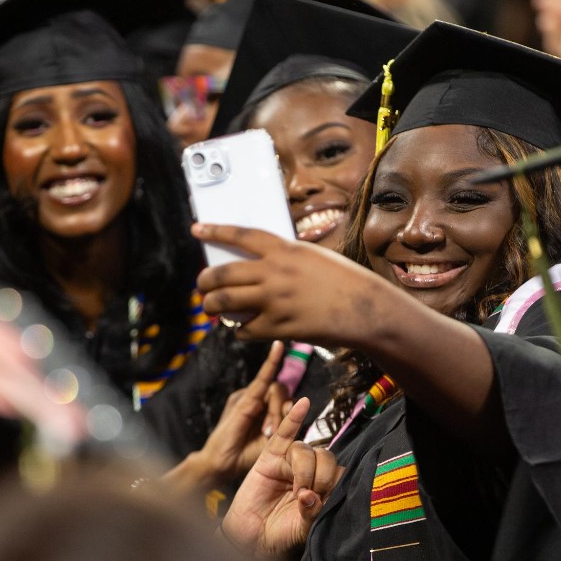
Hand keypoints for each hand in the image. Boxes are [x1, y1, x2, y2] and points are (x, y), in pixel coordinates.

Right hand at [165, 342, 288, 494]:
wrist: (223, 464)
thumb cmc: (248, 454)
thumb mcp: (273, 440)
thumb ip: (284, 421)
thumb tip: (296, 403)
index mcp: (266, 410)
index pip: (285, 397)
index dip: (291, 409)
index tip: (285, 426)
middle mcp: (258, 400)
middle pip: (283, 391)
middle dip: (282, 412)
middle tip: (271, 432)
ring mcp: (249, 396)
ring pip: (276, 389)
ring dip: (276, 411)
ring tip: (266, 431)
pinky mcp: (243, 398)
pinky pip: (262, 377)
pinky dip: (271, 363)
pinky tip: (278, 348)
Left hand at [193, 224, 389, 347]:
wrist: (364, 309)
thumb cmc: (341, 280)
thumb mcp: (312, 257)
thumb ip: (283, 258)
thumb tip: (252, 268)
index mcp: (285, 250)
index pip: (241, 235)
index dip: (215, 231)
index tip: (196, 229)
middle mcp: (275, 273)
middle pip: (222, 274)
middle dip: (205, 281)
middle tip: (203, 286)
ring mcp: (274, 301)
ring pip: (225, 302)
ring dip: (212, 306)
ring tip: (211, 308)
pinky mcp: (278, 327)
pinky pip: (244, 330)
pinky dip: (238, 330)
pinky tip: (242, 328)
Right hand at [221, 398, 342, 557]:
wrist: (251, 540)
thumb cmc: (280, 534)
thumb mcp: (303, 528)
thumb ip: (313, 512)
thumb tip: (310, 495)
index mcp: (323, 486)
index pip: (339, 472)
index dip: (335, 483)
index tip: (325, 501)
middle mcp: (309, 471)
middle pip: (325, 457)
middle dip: (322, 476)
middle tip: (309, 496)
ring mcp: (289, 462)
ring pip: (305, 450)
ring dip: (305, 469)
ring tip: (297, 491)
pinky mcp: (269, 457)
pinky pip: (284, 433)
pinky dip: (293, 418)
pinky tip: (303, 404)